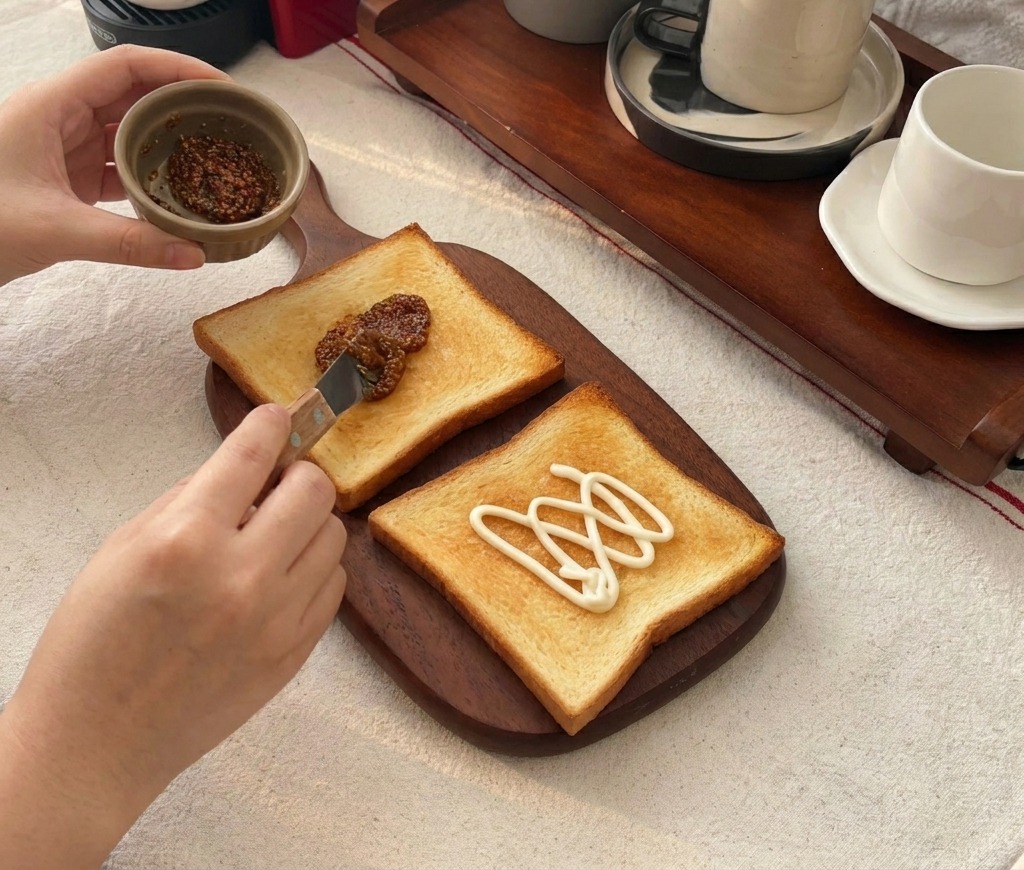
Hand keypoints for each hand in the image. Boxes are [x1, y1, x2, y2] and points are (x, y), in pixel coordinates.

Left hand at [0, 45, 229, 285]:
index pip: (125, 67)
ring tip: (216, 154)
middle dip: (182, 104)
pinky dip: (151, 179)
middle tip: (231, 122)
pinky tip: (180, 194)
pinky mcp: (67, 180)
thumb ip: (130, 244)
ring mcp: (64, 149)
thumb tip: (195, 255)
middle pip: (133, 95)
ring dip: (170, 143)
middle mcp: (60, 119)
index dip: (177, 69)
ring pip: (128, 133)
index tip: (222, 87)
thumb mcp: (56, 230)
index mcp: (51, 106)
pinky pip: (120, 169)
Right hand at [0, 404, 347, 866]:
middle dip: (298, 473)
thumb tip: (246, 467)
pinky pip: (334, 587)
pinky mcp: (295, 654)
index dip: (270, 425)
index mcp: (185, 540)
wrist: (98, 741)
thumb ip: (191, 499)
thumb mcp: (123, 547)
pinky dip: (315, 569)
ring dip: (309, 523)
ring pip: (335, 537)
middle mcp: (242, 576)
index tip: (279, 417)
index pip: (252, 456)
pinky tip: (282, 575)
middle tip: (276, 483)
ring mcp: (276, 620)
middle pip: (315, 490)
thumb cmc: (94, 640)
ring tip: (275, 534)